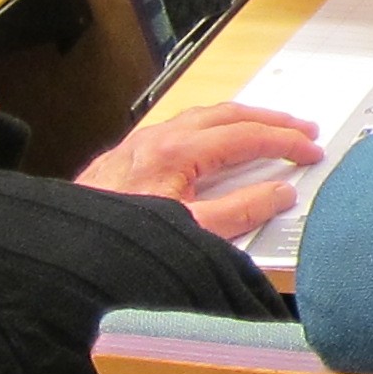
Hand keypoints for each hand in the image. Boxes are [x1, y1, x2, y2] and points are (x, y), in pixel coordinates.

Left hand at [81, 104, 322, 241]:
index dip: (285, 142)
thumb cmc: (120, 245)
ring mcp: (137, 146)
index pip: (247, 136)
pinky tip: (210, 144)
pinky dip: (208, 130)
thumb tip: (279, 194)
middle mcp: (156, 140)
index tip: (310, 152)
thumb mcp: (194, 232)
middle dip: (269, 120)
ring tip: (263, 129)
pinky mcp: (122, 159)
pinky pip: (176, 130)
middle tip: (300, 130)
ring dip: (239, 121)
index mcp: (177, 151)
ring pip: (199, 118)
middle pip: (227, 115)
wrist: (62, 258)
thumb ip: (242, 211)